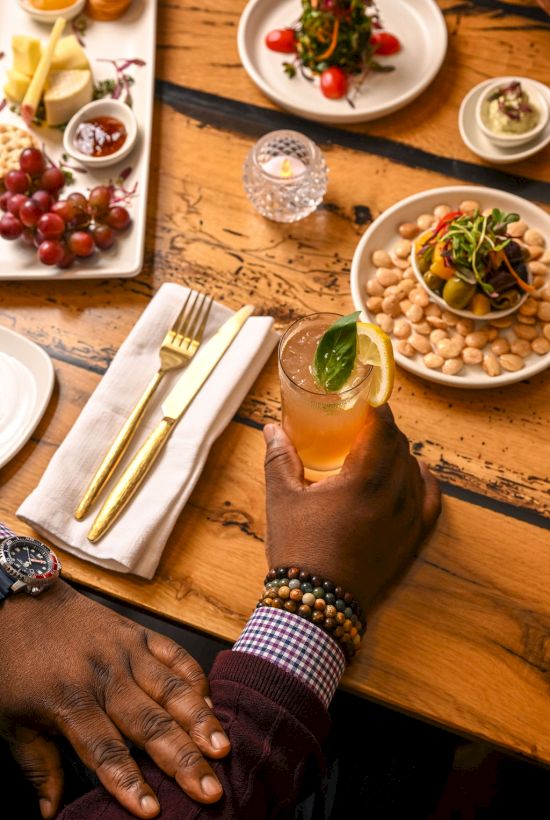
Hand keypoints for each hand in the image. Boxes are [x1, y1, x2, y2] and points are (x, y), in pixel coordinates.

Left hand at [0, 582, 229, 818]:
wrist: (22, 603)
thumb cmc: (15, 665)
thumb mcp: (12, 722)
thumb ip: (38, 767)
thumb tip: (52, 813)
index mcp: (69, 701)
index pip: (104, 750)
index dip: (128, 782)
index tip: (152, 811)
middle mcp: (103, 676)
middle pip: (149, 723)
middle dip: (182, 759)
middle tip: (210, 788)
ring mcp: (125, 651)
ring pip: (171, 688)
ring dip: (200, 720)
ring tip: (222, 747)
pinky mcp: (138, 633)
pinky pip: (174, 655)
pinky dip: (195, 679)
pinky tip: (211, 705)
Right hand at [263, 405, 440, 612]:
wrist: (316, 604)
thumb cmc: (297, 548)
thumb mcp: (282, 498)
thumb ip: (280, 457)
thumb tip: (272, 428)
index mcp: (363, 480)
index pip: (383, 430)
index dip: (378, 410)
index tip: (368, 402)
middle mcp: (393, 497)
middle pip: (401, 448)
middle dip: (386, 431)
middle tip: (366, 426)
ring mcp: (407, 520)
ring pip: (415, 471)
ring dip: (401, 454)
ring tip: (382, 451)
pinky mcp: (412, 541)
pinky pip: (430, 501)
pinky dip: (424, 482)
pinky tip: (416, 475)